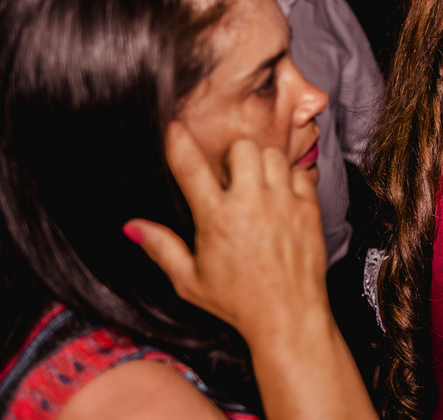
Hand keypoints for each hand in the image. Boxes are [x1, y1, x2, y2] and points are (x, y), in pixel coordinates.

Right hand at [123, 122, 328, 343]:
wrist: (288, 315)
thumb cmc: (239, 301)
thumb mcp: (190, 281)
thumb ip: (162, 248)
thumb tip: (133, 226)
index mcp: (217, 219)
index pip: (191, 168)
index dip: (178, 143)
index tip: (174, 128)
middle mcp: (252, 204)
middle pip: (242, 148)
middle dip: (233, 155)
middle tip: (232, 176)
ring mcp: (284, 203)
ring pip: (273, 154)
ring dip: (262, 164)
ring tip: (257, 186)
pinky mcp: (309, 208)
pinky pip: (301, 172)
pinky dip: (290, 178)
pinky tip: (281, 197)